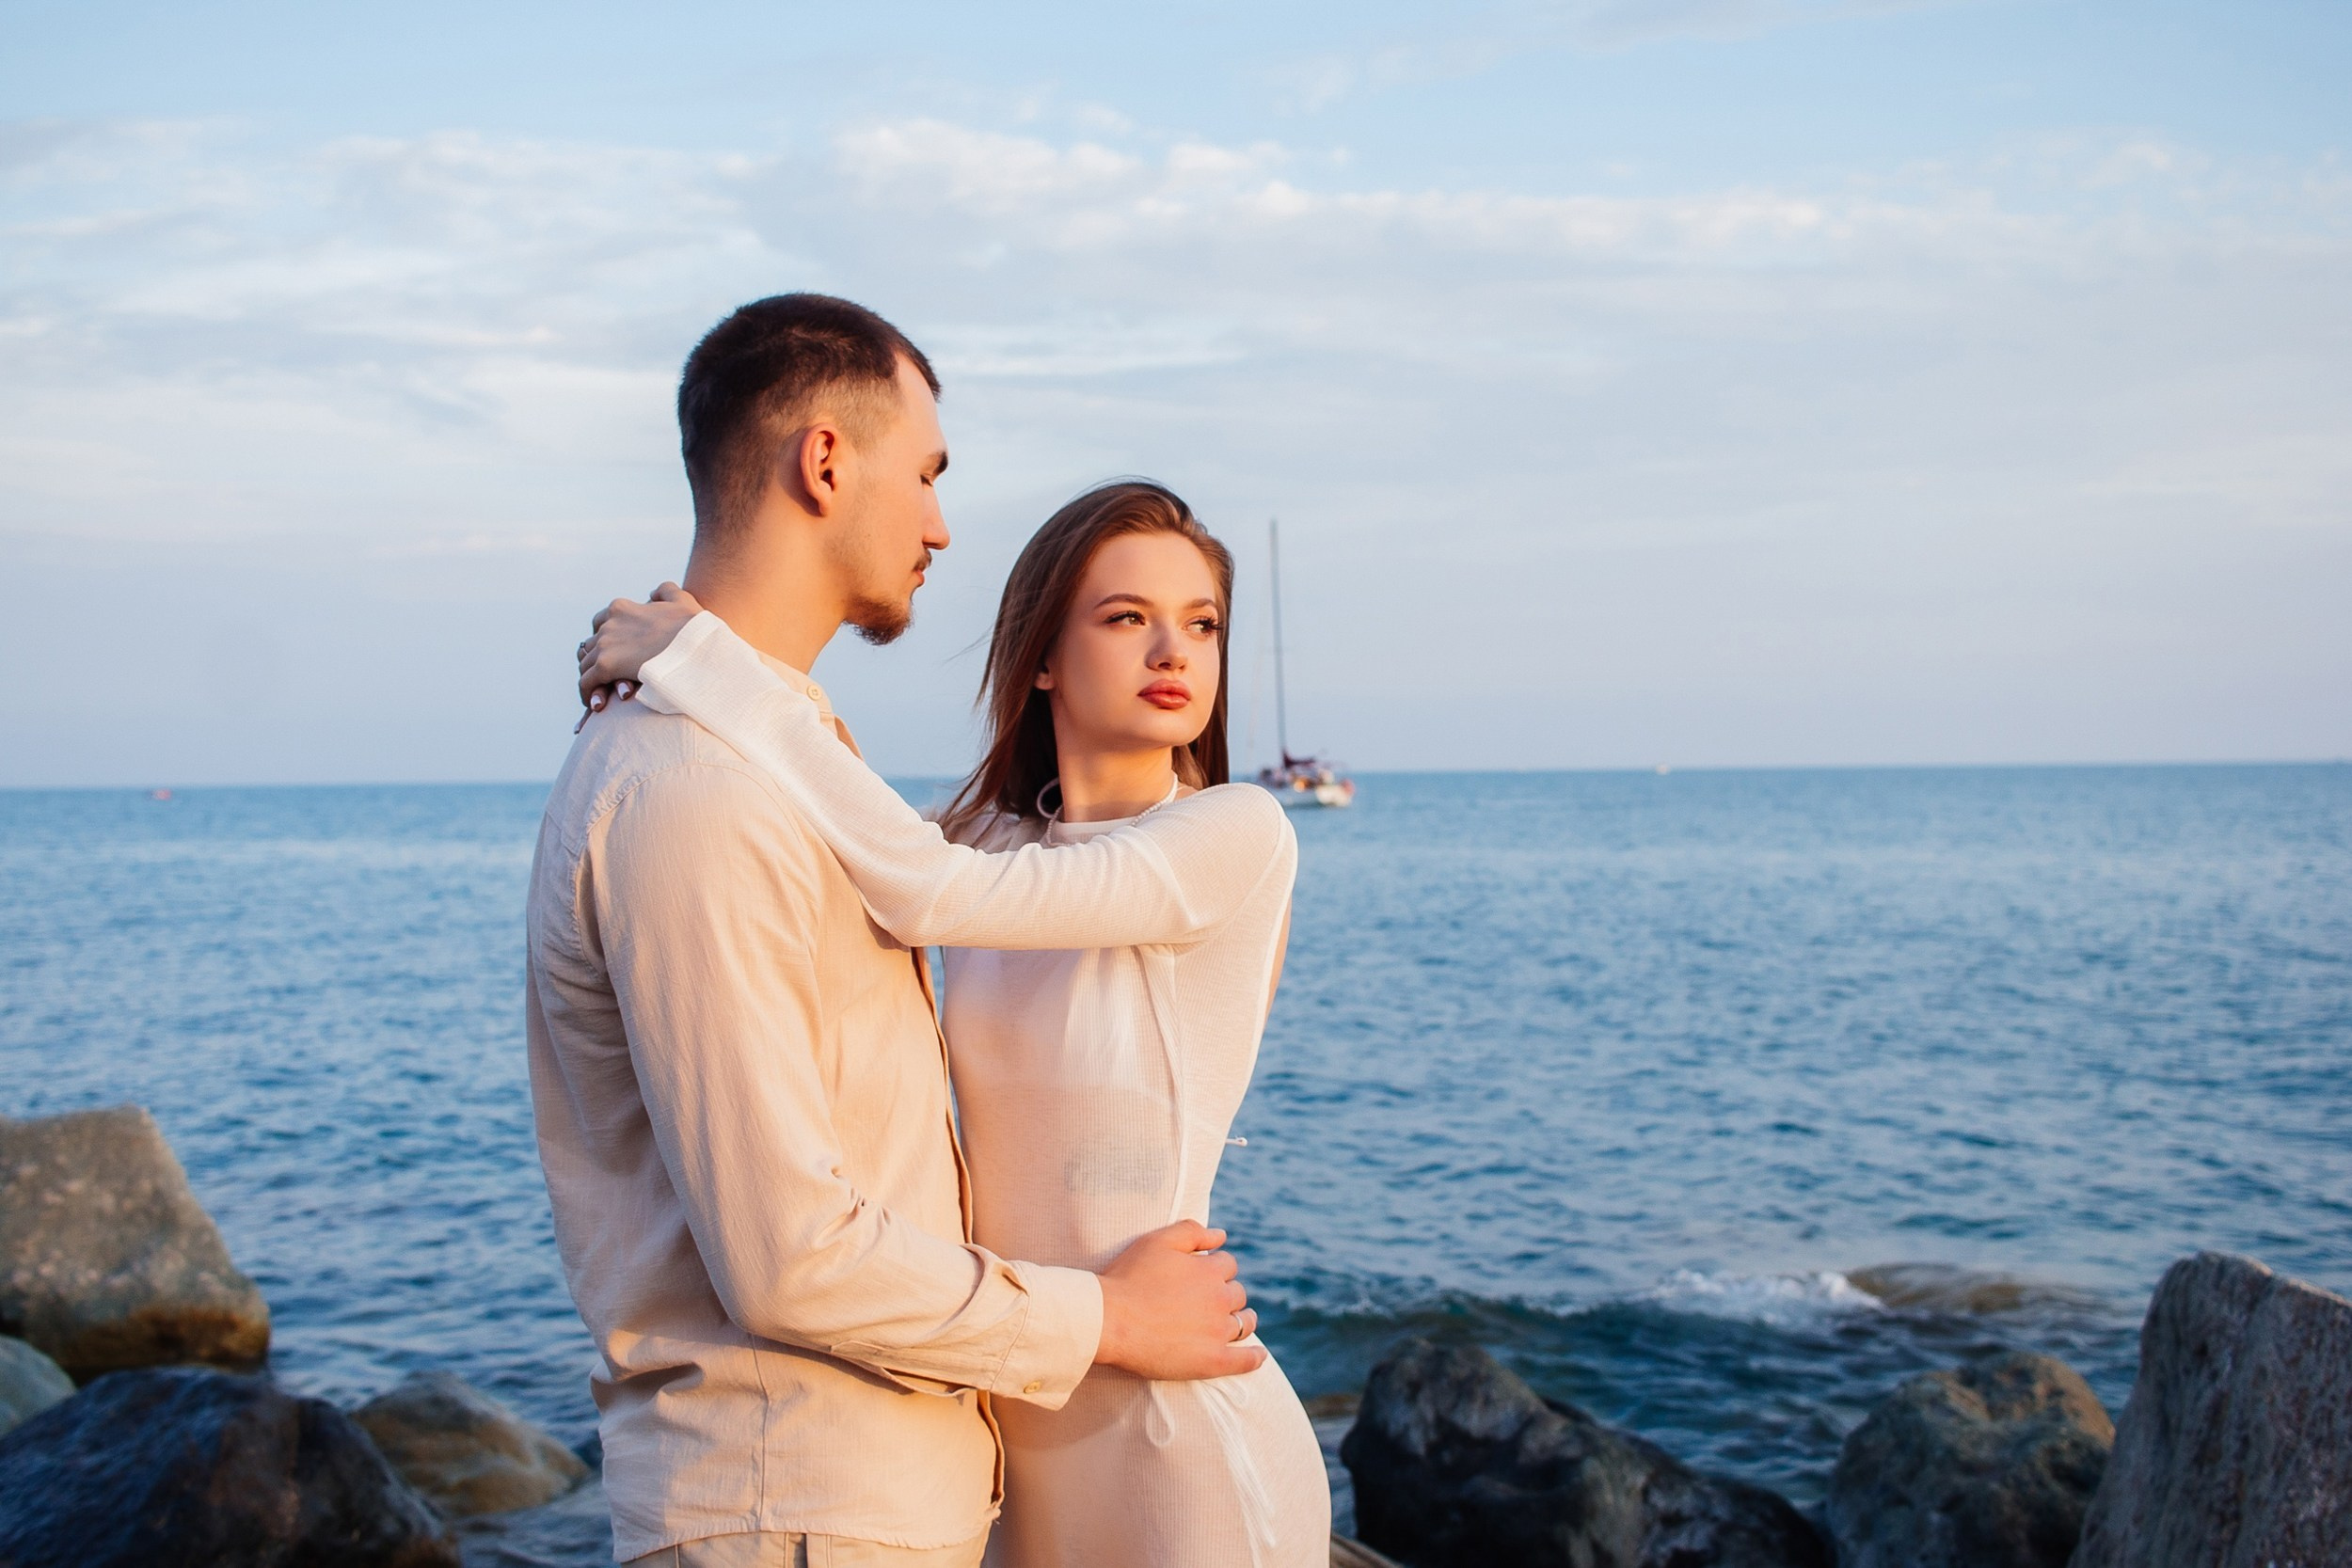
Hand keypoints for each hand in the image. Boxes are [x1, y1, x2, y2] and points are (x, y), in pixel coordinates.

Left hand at [576, 582, 703, 713]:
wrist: (696, 647)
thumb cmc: (694, 628)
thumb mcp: (682, 601)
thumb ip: (666, 591)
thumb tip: (653, 592)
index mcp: (622, 608)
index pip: (601, 623)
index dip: (608, 640)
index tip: (618, 653)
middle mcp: (608, 624)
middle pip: (591, 645)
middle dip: (599, 661)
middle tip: (610, 679)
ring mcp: (605, 644)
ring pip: (586, 664)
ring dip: (594, 679)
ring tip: (605, 695)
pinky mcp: (605, 666)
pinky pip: (585, 682)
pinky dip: (587, 694)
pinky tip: (599, 707)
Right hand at [1093, 1220, 1265, 1381]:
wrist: (1109, 1320)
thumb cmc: (1128, 1278)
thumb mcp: (1158, 1241)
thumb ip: (1192, 1232)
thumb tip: (1222, 1235)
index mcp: (1209, 1271)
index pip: (1228, 1264)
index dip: (1217, 1268)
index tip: (1205, 1276)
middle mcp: (1220, 1300)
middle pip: (1237, 1294)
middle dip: (1228, 1293)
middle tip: (1212, 1301)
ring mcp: (1218, 1332)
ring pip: (1244, 1323)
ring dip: (1243, 1319)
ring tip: (1239, 1322)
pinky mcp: (1213, 1361)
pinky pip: (1245, 1360)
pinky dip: (1255, 1357)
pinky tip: (1258, 1355)